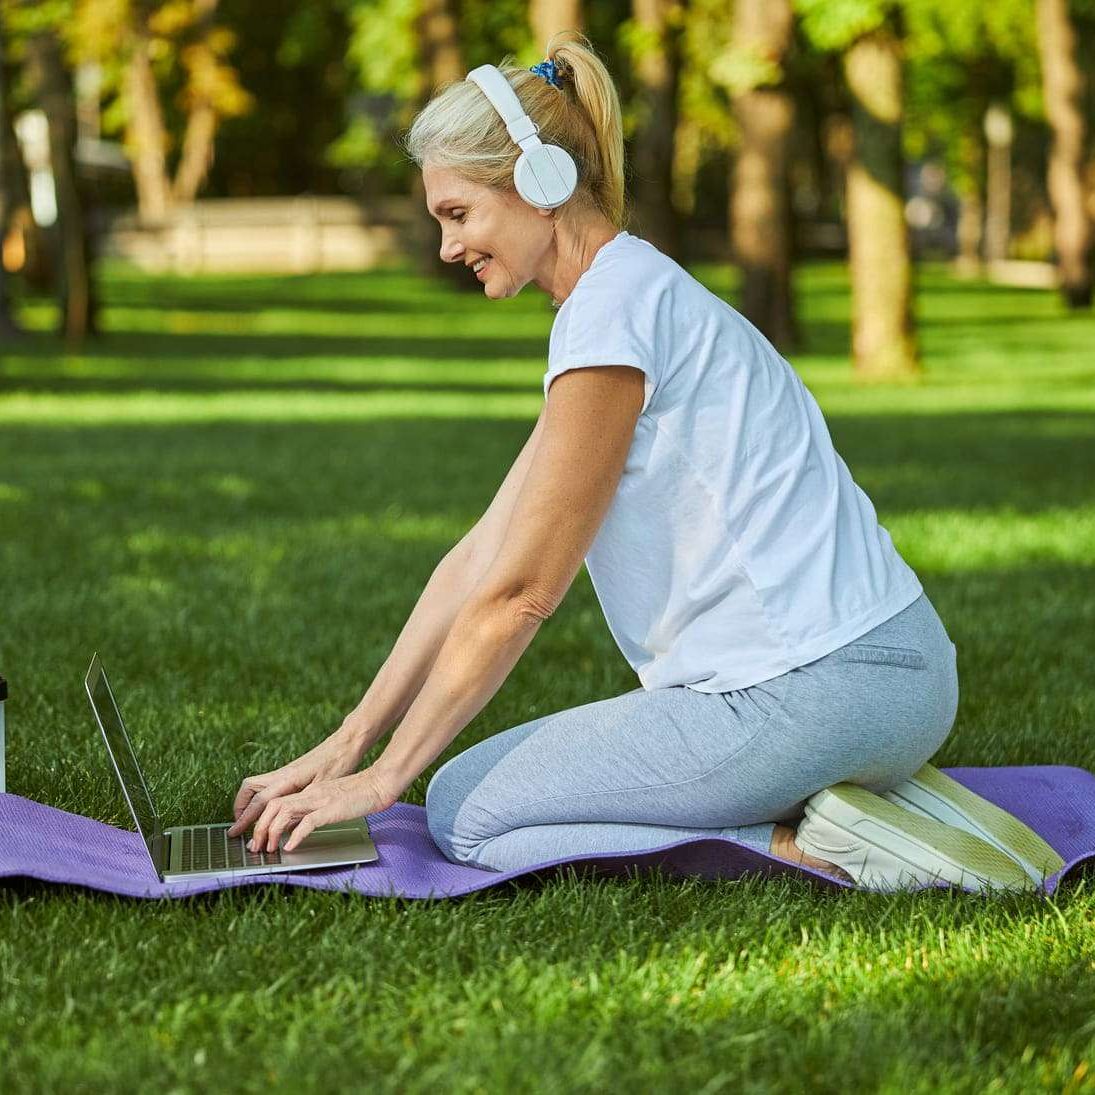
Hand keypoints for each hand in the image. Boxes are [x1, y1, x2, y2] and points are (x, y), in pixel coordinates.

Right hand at [227, 731, 362, 839]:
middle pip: (249, 788)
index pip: (259, 800)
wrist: (346, 744)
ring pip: (256, 785)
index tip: (236, 832)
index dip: (246, 819)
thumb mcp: (323, 790)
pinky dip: (259, 797)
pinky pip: (267, 785)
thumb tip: (284, 827)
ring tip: (248, 820)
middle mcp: (282, 773)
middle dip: (240, 809)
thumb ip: (303, 807)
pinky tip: (266, 809)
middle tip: (238, 827)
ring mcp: (285, 771)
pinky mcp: (291, 772)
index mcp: (288, 778)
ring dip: (248, 802)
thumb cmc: (338, 763)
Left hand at [240, 768, 396, 853]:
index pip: (276, 802)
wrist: (380, 783)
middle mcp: (311, 793)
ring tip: (270, 849)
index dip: (261, 819)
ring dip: (272, 832)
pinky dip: (296, 835)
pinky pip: (307, 821)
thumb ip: (315, 810)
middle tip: (256, 847)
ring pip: (283, 812)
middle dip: (259, 828)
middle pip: (273, 806)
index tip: (257, 837)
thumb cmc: (361, 794)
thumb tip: (298, 828)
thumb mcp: (332, 801)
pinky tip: (291, 847)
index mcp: (310, 792)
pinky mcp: (331, 808)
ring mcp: (320, 799)